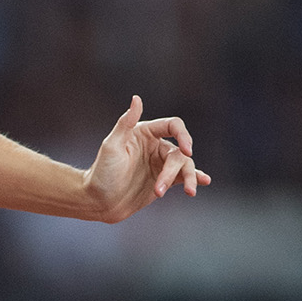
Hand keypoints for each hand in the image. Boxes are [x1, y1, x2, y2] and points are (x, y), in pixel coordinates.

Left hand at [84, 96, 209, 222]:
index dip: (184, 136)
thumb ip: (126, 122)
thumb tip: (137, 98)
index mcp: (145, 132)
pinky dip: (195, 178)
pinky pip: (183, 177)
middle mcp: (155, 146)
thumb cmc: (102, 173)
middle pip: (179, 152)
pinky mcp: (164, 180)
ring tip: (189, 192)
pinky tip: (204, 181)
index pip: (173, 126)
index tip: (187, 151)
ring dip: (187, 179)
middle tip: (159, 190)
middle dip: (173, 171)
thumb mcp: (112, 146)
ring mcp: (160, 164)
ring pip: (184, 166)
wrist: (97, 202)